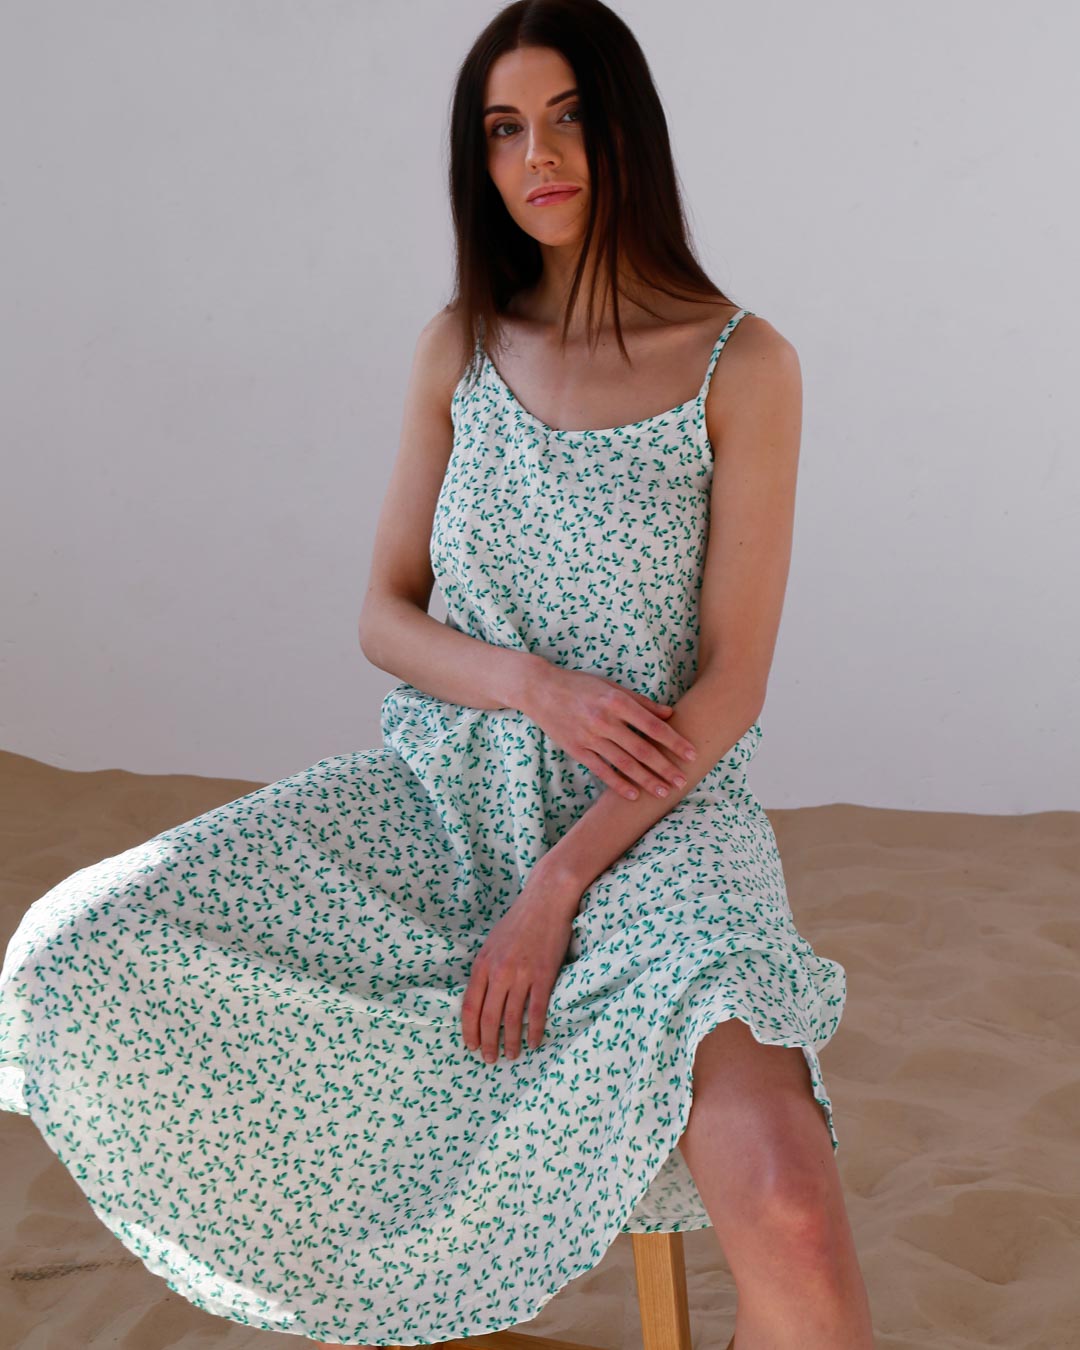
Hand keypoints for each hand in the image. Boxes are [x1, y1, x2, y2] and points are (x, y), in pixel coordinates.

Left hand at [461, 862, 580, 1063]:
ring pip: (512, 1018)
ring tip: (512, 1056)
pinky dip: (534, 1030)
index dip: (469, 1030)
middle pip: (488, 1017)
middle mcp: (498, 972)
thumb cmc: (520, 920)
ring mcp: (521, 975)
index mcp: (482, 963)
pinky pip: (536, 1011)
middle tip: (490, 1059)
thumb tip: (482, 995)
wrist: (546, 899)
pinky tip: (534, 1042)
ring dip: (511, 1042)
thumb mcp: (492, 942)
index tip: (471, 1045)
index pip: (470, 1006)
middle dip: (488, 1043)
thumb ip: (486, 968)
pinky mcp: (544, 975)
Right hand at [524, 665, 697, 801]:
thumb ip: (641, 702)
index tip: (691, 754)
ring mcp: (589, 737)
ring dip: (646, 780)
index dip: (674, 742)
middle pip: (642, 749)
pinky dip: (618, 784)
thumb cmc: (581, 685)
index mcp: (617, 701)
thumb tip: (670, 715)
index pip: (653, 726)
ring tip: (664, 791)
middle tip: (683, 781)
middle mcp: (605, 720)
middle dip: (665, 767)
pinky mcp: (576, 749)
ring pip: (624, 764)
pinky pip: (601, 771)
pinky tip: (634, 794)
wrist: (540, 689)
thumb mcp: (612, 686)